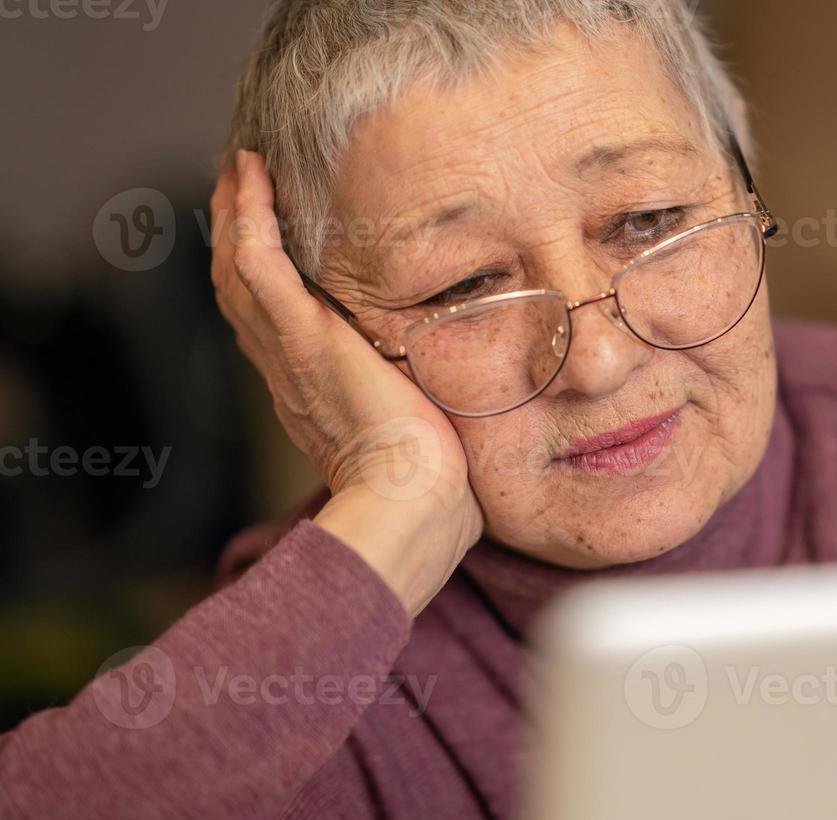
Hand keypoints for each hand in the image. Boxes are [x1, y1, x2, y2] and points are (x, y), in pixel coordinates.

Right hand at [211, 150, 482, 613]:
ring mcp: (290, 354)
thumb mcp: (429, 438)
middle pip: (243, 290)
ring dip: (235, 213)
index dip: (271, 278)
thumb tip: (471, 409)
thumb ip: (435, 412)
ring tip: (243, 167)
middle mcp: (289, 373)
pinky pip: (257, 265)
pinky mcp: (302, 339)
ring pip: (240, 270)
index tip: (278, 238)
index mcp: (316, 395)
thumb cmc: (436, 493)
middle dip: (240, 234)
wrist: (413, 506)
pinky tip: (251, 175)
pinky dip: (247, 216)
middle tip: (244, 183)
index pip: (278, 324)